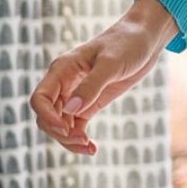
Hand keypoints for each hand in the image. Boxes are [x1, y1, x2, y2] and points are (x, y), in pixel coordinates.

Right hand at [30, 0, 177, 155]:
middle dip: (59, 132)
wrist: (145, 39)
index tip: (65, 130)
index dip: (47, 117)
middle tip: (82, 141)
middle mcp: (64, 83)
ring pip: (60, 124)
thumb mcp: (111, 64)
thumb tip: (70, 110)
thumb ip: (91, 86)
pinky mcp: (90, 102)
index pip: (40, 98)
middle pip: (47, 116)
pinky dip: (80, 138)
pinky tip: (92, 148)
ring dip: (69, 140)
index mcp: (62, 69)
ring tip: (90, 148)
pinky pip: (76, 125)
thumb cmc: (127, 43)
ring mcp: (76, 94)